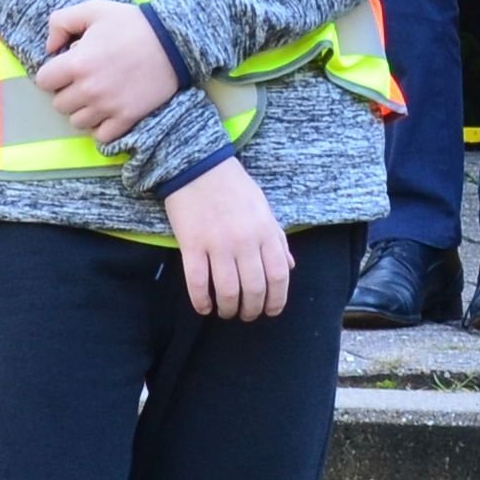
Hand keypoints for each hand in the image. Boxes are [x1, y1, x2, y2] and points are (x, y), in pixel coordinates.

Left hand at [31, 1, 182, 144]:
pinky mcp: (127, 118)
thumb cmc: (131, 23)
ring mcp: (108, 107)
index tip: (67, 67)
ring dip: (83, 110)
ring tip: (98, 94)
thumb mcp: (93, 9)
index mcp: (77, 63)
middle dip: (68, 91)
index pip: (43, 81)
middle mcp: (89, 90)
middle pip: (59, 104)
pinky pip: (100, 136)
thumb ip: (60, 22)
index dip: (53, 73)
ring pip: (77, 122)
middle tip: (85, 79)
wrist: (174, 41)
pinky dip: (101, 126)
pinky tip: (109, 110)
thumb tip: (49, 49)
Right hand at [158, 159, 292, 318]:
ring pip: (228, 291)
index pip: (278, 276)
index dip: (277, 301)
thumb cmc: (234, 187)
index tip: (271, 311)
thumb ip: (277, 239)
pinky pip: (197, 283)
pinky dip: (201, 301)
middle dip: (252, 310)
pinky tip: (203, 307)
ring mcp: (217, 244)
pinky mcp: (191, 245)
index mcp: (265, 231)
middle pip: (254, 289)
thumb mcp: (264, 208)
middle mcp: (245, 241)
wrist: (198, 165)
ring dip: (228, 309)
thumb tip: (288, 268)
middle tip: (246, 315)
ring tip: (226, 312)